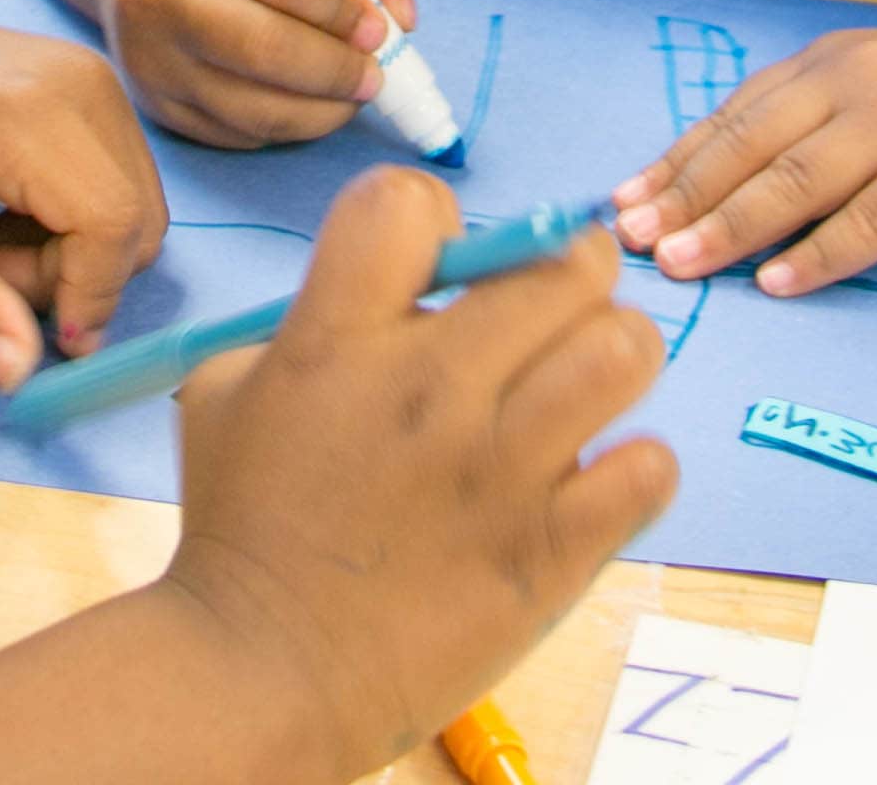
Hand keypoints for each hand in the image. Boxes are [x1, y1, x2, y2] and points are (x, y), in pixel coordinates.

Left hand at [0, 8, 166, 388]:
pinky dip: (81, 220)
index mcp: (31, 112)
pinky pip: (124, 181)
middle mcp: (85, 83)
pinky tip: (16, 209)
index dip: (85, 296)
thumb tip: (18, 374)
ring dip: (77, 252)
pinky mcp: (98, 86)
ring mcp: (97, 78)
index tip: (26, 329)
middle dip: (74, 276)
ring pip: (138, 209)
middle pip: (138, 222)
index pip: (112, 226)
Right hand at [89, 0, 419, 148]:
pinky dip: (288, 126)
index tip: (376, 24)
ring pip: (254, 108)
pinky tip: (305, 100)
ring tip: (351, 92)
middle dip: (338, 71)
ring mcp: (150, 60)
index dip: (344, 6)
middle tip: (375, 74)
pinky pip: (238, 135)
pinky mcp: (157, 107)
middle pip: (266, 50)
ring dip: (322, 111)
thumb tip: (403, 19)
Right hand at [162, 171, 676, 779]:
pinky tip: (590, 481)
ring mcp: (499, 471)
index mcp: (337, 340)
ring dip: (611, 355)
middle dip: (564, 270)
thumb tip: (406, 283)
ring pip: (623, 350)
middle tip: (552, 310)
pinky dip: (631, 468)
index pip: (413, 202)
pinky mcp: (551, 550)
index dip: (438, 220)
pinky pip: (648, 467)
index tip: (442, 269)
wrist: (262, 674)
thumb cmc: (243, 524)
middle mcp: (428, 390)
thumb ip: (310, 317)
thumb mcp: (227, 389)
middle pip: (558, 263)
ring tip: (581, 386)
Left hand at [612, 27, 876, 292]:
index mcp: (835, 62)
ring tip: (685, 266)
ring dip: (732, 227)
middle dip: (685, 197)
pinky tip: (778, 283)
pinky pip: (869, 221)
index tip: (622, 203)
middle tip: (633, 241)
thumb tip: (722, 189)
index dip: (676, 162)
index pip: (737, 116)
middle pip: (753, 146)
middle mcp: (861, 80)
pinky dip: (819, 255)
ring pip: (797, 180)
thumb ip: (817, 129)